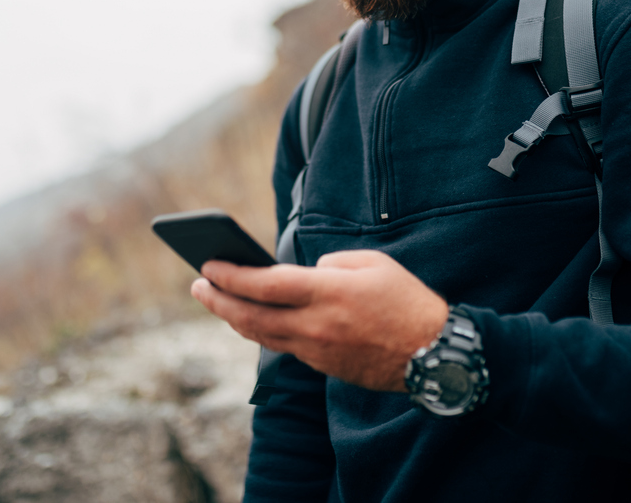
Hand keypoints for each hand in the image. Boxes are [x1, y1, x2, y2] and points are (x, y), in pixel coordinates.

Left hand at [191, 250, 448, 391]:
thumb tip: (305, 273)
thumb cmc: (406, 300)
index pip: (265, 284)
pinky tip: (253, 318)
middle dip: (218, 300)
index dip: (231, 275)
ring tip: (216, 301)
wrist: (434, 354)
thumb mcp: (373, 263)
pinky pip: (284, 346)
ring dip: (234, 318)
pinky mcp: (323, 366)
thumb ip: (332, 263)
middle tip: (197, 286)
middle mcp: (316, 325)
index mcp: (328, 293)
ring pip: (262, 336)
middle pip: (251, 316)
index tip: (207, 265)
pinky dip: (262, 331)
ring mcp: (317, 350)